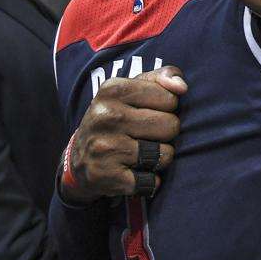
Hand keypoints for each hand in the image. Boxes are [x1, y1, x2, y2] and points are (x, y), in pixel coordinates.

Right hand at [60, 66, 186, 203]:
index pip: (171, 98)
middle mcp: (106, 116)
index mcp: (113, 89)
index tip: (148, 112)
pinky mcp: (105, 175)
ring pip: (165, 154)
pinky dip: (148, 181)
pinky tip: (133, 173)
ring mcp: (104, 147)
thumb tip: (181, 87)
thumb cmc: (118, 117)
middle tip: (145, 135)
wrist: (79, 157)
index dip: (167, 108)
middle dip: (165, 133)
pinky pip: (151, 181)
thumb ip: (163, 77)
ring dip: (159, 158)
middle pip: (171, 126)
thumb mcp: (134, 89)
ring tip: (140, 153)